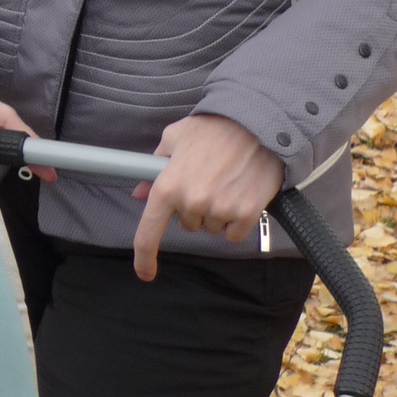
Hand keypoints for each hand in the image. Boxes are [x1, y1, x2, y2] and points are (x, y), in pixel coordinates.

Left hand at [131, 114, 282, 281]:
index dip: (144, 256)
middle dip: (194, 208)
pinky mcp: (247, 214)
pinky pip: (234, 233)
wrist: (257, 124)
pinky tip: (240, 194)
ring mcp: (220, 209)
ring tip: (226, 182)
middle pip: (188, 225)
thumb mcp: (174, 138)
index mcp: (168, 185)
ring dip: (216, 212)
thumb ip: (154, 168)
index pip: (149, 230)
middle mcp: (192, 201)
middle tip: (207, 180)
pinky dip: (237, 221)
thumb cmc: (213, 129)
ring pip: (211, 228)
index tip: (145, 272)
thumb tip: (140, 194)